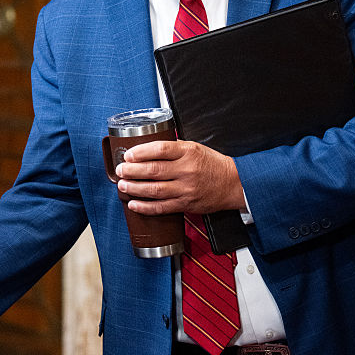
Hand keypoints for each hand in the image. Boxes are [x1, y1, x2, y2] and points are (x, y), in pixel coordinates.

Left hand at [114, 139, 243, 215]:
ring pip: (155, 190)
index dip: (140, 152)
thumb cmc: (213, 164)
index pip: (159, 149)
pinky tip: (134, 204)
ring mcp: (186, 189)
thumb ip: (174, 148)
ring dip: (135, 188)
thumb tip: (149, 148)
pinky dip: (145, 207)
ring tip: (122, 185)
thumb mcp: (195, 147)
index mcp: (188, 152)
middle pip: (153, 170)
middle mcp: (186, 170)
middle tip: (120, 170)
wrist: (234, 183)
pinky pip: (162, 207)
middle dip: (132, 171)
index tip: (128, 154)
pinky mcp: (186, 204)